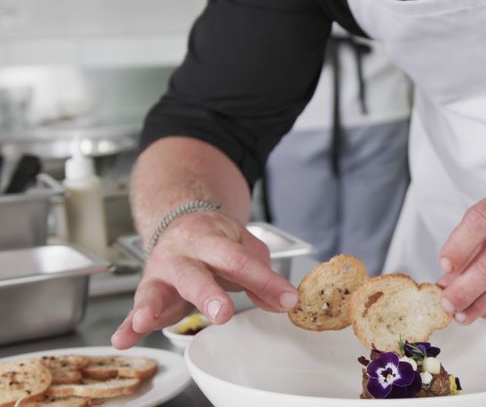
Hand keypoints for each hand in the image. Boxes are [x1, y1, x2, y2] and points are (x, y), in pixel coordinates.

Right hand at [111, 213, 297, 348]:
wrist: (180, 221)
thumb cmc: (216, 240)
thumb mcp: (244, 248)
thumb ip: (261, 275)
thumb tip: (281, 302)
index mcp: (209, 236)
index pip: (238, 260)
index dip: (264, 280)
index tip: (287, 299)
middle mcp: (181, 253)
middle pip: (195, 274)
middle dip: (208, 294)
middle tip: (223, 313)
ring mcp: (159, 272)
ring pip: (155, 289)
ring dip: (150, 307)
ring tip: (146, 322)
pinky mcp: (147, 291)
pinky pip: (134, 309)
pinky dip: (127, 326)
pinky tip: (122, 340)